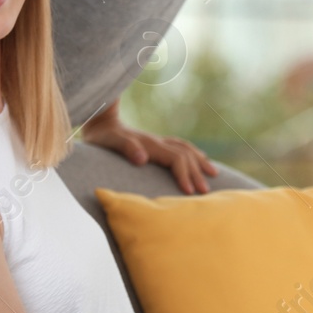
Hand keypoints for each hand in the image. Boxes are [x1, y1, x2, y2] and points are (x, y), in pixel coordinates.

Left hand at [80, 101, 218, 194]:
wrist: (99, 120)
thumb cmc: (102, 136)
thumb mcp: (110, 142)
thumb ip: (126, 148)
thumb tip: (142, 157)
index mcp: (150, 144)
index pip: (176, 158)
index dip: (184, 174)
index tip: (190, 191)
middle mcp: (157, 142)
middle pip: (184, 155)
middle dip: (196, 173)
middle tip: (206, 192)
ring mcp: (157, 141)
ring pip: (185, 149)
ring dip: (199, 161)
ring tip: (213, 174)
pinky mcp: (154, 143)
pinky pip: (180, 147)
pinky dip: (193, 153)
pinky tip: (199, 158)